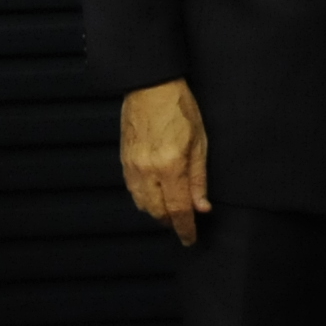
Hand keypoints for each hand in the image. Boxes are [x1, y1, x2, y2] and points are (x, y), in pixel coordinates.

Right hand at [120, 79, 210, 245]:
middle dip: (172, 223)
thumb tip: (202, 207)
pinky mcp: (124, 161)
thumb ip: (199, 178)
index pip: (178, 210)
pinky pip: (133, 191)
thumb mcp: (200, 142)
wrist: (150, 86)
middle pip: (158, 212)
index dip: (186, 229)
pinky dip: (145, 199)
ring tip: (171, 211)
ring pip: (143, 205)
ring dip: (157, 212)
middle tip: (184, 224)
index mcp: (171, 166)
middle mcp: (148, 171)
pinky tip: (156, 195)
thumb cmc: (179, 107)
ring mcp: (133, 167)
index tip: (191, 239)